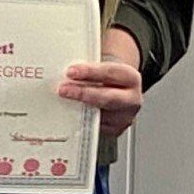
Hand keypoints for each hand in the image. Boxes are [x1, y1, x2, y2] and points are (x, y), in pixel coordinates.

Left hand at [59, 27, 143, 148]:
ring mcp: (123, 118)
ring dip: (78, 109)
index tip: (71, 72)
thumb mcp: (103, 66)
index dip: (90, 72)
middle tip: (64, 89)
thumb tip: (64, 62)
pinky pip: (93, 128)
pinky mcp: (113, 131)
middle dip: (83, 94)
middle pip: (108, 98)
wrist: (117, 92)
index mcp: (131, 78)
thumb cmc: (106, 78)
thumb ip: (88, 64)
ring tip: (62, 102)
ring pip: (99, 116)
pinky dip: (79, 121)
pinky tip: (69, 114)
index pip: (111, 73)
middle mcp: (131, 100)